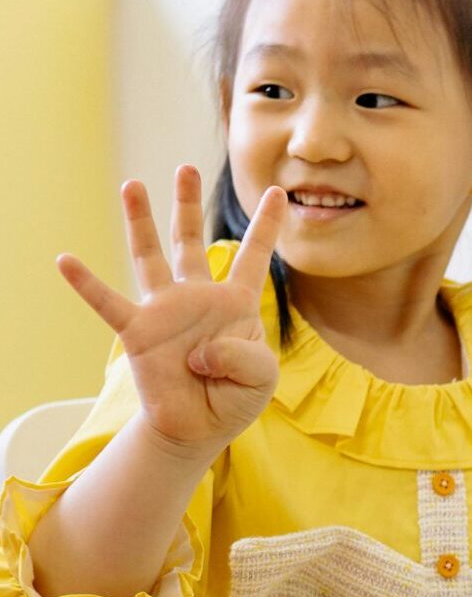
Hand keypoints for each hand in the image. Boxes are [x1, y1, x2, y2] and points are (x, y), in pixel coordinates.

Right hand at [56, 168, 287, 456]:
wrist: (198, 428)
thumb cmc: (234, 397)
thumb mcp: (261, 378)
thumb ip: (246, 358)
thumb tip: (200, 349)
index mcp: (235, 304)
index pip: (254, 257)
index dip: (267, 226)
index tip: (279, 193)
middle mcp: (197, 297)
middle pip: (191, 241)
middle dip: (187, 205)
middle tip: (185, 168)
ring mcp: (165, 311)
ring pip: (150, 257)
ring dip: (140, 221)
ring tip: (132, 185)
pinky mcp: (138, 332)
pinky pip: (108, 304)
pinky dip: (86, 284)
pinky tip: (66, 260)